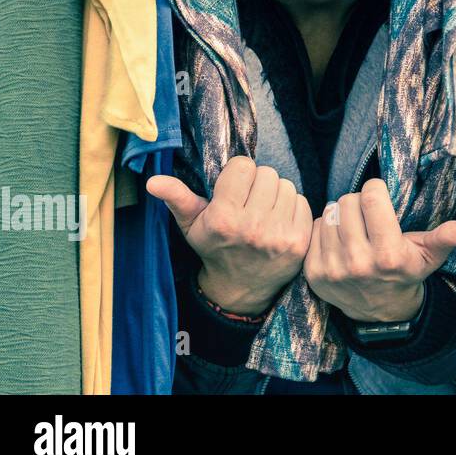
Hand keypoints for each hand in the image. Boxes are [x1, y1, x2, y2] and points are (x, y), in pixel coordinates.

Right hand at [147, 156, 312, 314]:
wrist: (240, 288)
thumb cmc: (214, 248)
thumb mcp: (191, 225)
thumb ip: (177, 198)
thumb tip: (153, 181)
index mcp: (224, 219)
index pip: (243, 166)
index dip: (237, 174)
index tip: (233, 190)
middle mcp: (253, 226)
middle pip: (267, 173)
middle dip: (258, 184)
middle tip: (249, 202)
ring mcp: (279, 235)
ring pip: (286, 185)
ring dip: (276, 195)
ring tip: (263, 212)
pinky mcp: (299, 241)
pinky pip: (302, 202)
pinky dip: (292, 208)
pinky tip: (278, 222)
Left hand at [304, 178, 455, 322]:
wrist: (380, 313)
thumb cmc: (407, 272)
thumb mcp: (430, 255)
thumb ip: (448, 238)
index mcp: (388, 255)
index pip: (371, 198)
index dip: (377, 190)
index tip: (381, 197)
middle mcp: (358, 263)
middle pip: (348, 202)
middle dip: (359, 202)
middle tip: (368, 215)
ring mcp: (333, 270)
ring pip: (330, 214)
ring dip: (341, 214)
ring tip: (355, 227)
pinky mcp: (314, 273)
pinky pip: (313, 230)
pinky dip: (325, 229)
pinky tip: (340, 240)